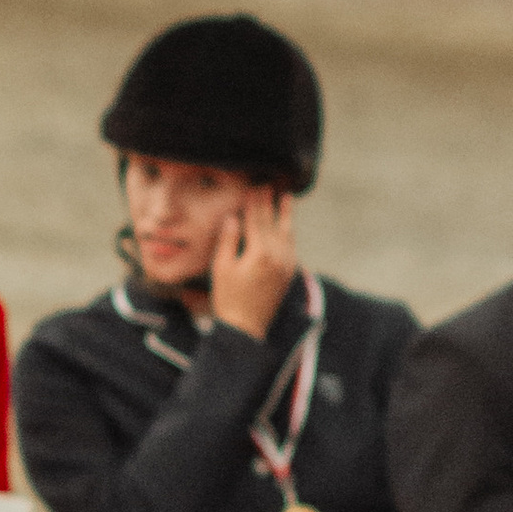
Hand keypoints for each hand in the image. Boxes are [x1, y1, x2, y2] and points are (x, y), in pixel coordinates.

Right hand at [211, 188, 300, 340]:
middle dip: (269, 202)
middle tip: (267, 184)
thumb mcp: (221, 268)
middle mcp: (278, 256)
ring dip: (285, 213)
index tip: (254, 185)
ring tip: (286, 196)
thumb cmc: (228, 298)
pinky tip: (286, 224)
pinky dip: (288, 231)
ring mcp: (286, 264)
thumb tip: (233, 217)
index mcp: (260, 253)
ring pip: (287, 232)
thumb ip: (229, 240)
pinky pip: (291, 245)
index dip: (255, 201)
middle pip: (272, 222)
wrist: (246, 327)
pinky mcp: (288, 272)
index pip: (257, 220)